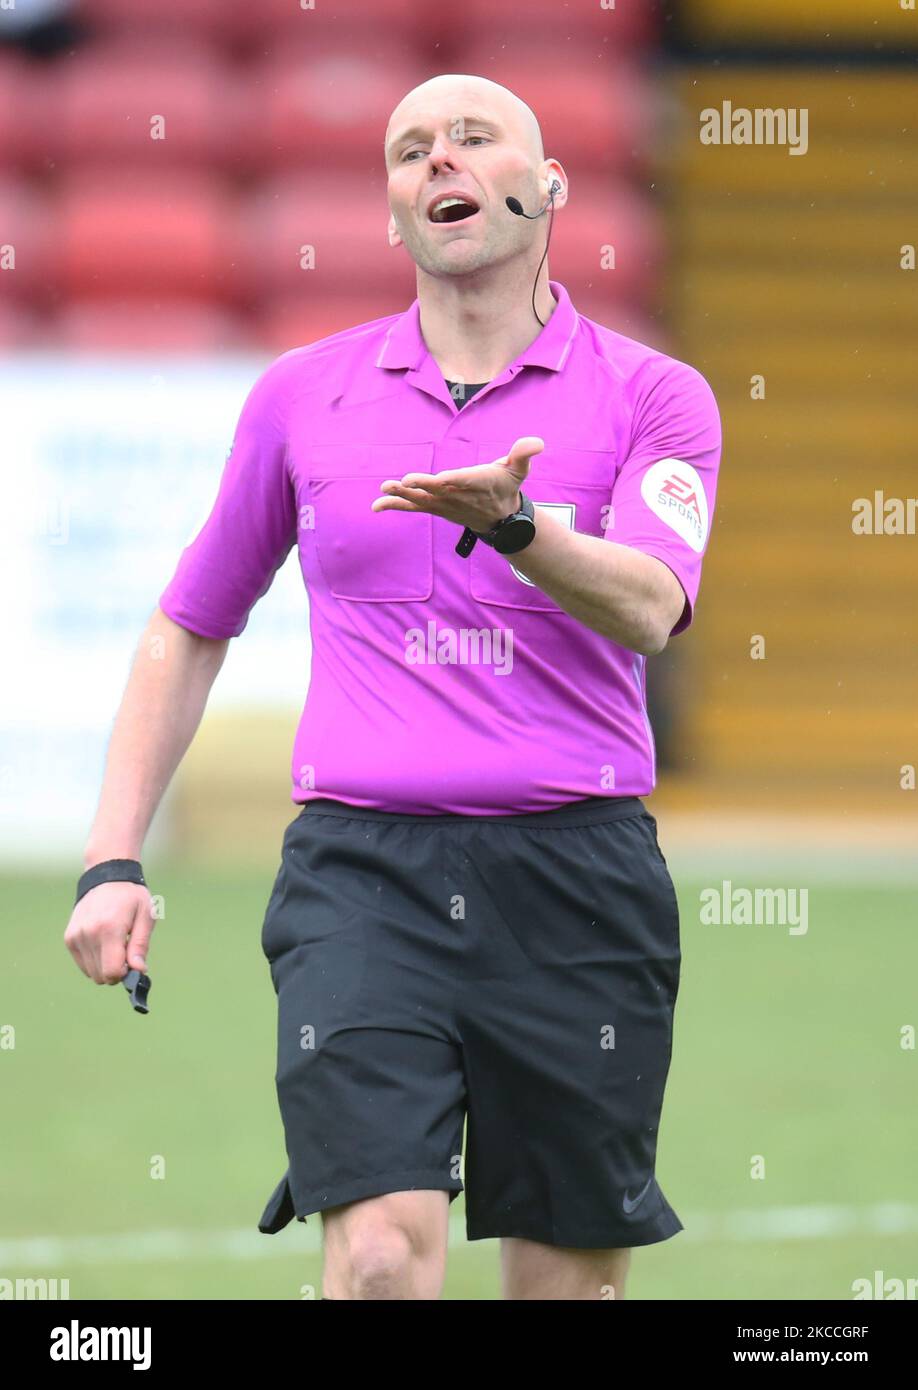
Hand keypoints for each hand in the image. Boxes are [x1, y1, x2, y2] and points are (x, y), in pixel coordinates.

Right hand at [64, 881, 154, 985]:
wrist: (106, 877)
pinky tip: (103, 943)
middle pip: (101, 976)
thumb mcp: (146, 916)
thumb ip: (140, 945)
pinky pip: (83, 964)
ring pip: (91, 973)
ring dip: (104, 966)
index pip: (111, 971)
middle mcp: (89, 933)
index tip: (132, 962)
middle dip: (116, 971)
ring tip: (114, 944)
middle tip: (125, 952)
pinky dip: (94, 960)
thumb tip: (139, 970)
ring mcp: (76, 936)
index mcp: (109, 928)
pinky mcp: (69, 938)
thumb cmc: (131, 897)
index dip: (124, 973)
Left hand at [371, 436, 543, 532]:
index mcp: (478, 483)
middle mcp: (458, 495)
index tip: (440, 479)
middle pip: (437, 490)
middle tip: (402, 480)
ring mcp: (444, 503)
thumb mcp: (519, 469)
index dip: (452, 480)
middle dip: (420, 485)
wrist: (500, 519)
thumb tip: (537, 442)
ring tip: (384, 488)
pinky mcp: (434, 506)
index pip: (464, 481)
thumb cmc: (507, 487)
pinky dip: (395, 505)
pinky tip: (376, 505)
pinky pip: (412, 506)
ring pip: (421, 498)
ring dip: (402, 494)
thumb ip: (524, 454)